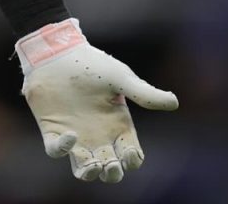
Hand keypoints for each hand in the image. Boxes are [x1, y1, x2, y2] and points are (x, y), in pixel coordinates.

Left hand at [18, 18, 177, 182]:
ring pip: (84, 169)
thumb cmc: (92, 64)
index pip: (131, 156)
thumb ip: (144, 93)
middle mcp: (98, 136)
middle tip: (110, 164)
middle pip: (110, 169)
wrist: (58, 52)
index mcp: (118, 125)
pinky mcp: (53, 131)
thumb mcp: (120, 78)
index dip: (132, 160)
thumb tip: (174, 102)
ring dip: (89, 174)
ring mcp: (76, 136)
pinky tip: (70, 136)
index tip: (129, 151)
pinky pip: (56, 151)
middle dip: (113, 174)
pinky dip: (62, 150)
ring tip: (93, 166)